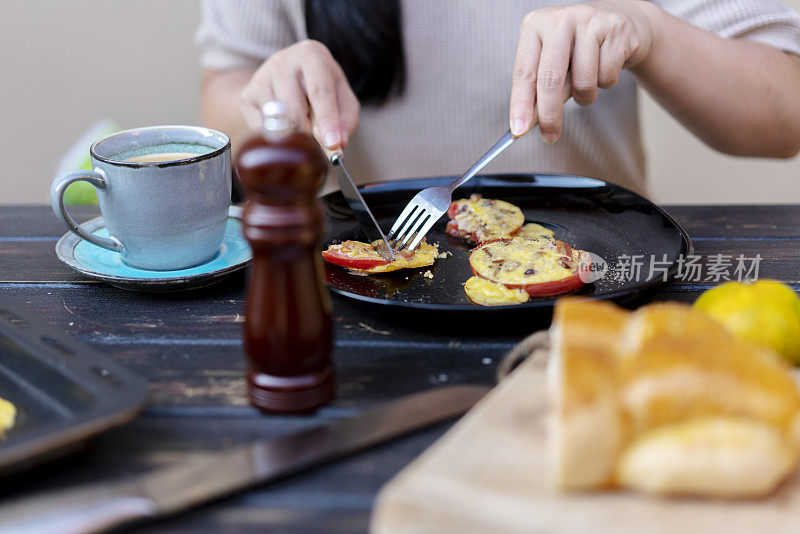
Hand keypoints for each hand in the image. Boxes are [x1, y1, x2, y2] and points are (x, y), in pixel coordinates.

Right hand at [241, 39, 359, 149]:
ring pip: (277, 121)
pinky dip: (277, 136)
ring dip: (292, 133)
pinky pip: (261, 129)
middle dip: (307, 133)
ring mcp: (260, 78)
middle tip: (316, 141)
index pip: (320, 91)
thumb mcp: (342, 98)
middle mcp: (281, 62)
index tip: (332, 144)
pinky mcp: (247, 96)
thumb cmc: (322, 87)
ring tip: (300, 123)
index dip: (327, 120)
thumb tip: (337, 144)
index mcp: (311, 55)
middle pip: (294, 110)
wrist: (289, 74)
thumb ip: (346, 120)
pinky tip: (284, 123)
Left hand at [510, 0, 656, 142]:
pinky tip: (604, 66)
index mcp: (535, 25)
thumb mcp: (550, 64)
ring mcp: (589, 22)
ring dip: (584, 96)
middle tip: (549, 136)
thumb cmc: (574, 50)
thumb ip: (537, 90)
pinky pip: (607, 77)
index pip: (524, 72)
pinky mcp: (615, 30)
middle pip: (550, 79)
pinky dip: (605, 83)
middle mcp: (560, 20)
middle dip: (549, 115)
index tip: (519, 130)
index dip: (520, 104)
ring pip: (583, 83)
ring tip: (585, 82)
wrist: (614, 24)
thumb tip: (526, 124)